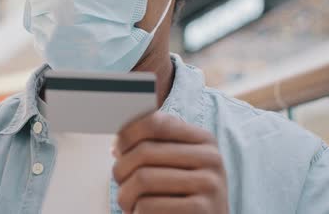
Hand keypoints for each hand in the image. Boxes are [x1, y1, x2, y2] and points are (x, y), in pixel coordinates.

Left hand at [113, 112, 227, 213]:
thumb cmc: (184, 198)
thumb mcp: (176, 166)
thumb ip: (151, 148)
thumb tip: (116, 147)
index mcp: (204, 140)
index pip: (154, 123)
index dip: (127, 136)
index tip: (118, 152)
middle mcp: (211, 158)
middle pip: (144, 151)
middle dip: (121, 171)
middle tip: (122, 187)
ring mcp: (209, 185)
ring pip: (143, 179)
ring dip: (125, 196)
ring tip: (129, 204)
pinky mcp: (201, 211)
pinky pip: (148, 206)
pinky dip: (137, 213)